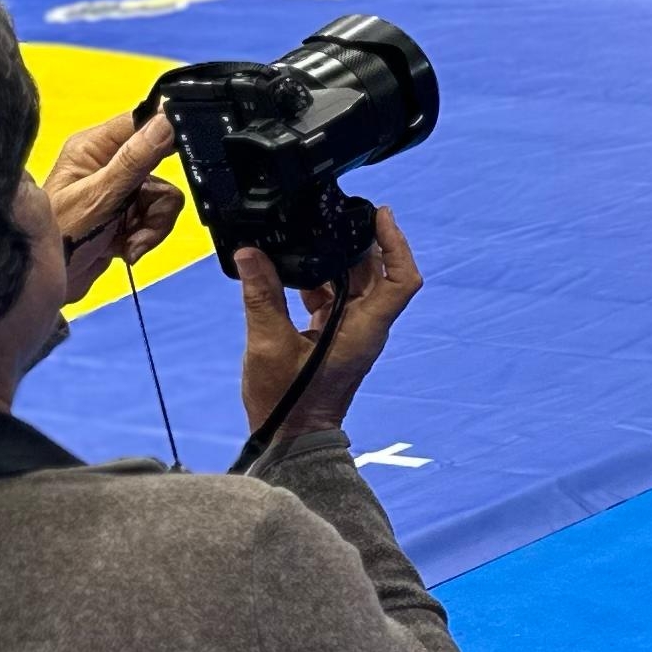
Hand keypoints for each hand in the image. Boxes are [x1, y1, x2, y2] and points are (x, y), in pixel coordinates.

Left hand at [45, 109, 182, 304]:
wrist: (54, 284)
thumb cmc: (62, 238)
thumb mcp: (101, 197)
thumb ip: (135, 160)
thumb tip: (165, 122)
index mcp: (93, 148)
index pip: (139, 123)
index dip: (164, 134)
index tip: (184, 148)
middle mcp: (107, 164)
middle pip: (160, 163)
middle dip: (157, 197)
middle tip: (145, 211)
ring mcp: (119, 190)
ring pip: (163, 195)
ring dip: (154, 223)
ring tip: (132, 242)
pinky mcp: (128, 214)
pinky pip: (157, 216)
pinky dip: (149, 235)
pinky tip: (128, 249)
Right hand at [234, 208, 419, 436]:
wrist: (290, 437)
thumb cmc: (289, 402)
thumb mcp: (269, 345)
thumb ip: (262, 296)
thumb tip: (249, 254)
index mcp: (365, 328)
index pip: (401, 279)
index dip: (397, 243)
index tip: (380, 214)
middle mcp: (365, 326)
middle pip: (375, 273)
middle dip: (357, 242)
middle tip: (333, 214)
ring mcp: (350, 330)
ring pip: (353, 283)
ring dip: (334, 259)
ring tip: (309, 235)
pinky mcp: (332, 334)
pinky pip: (333, 297)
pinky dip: (317, 280)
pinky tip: (293, 268)